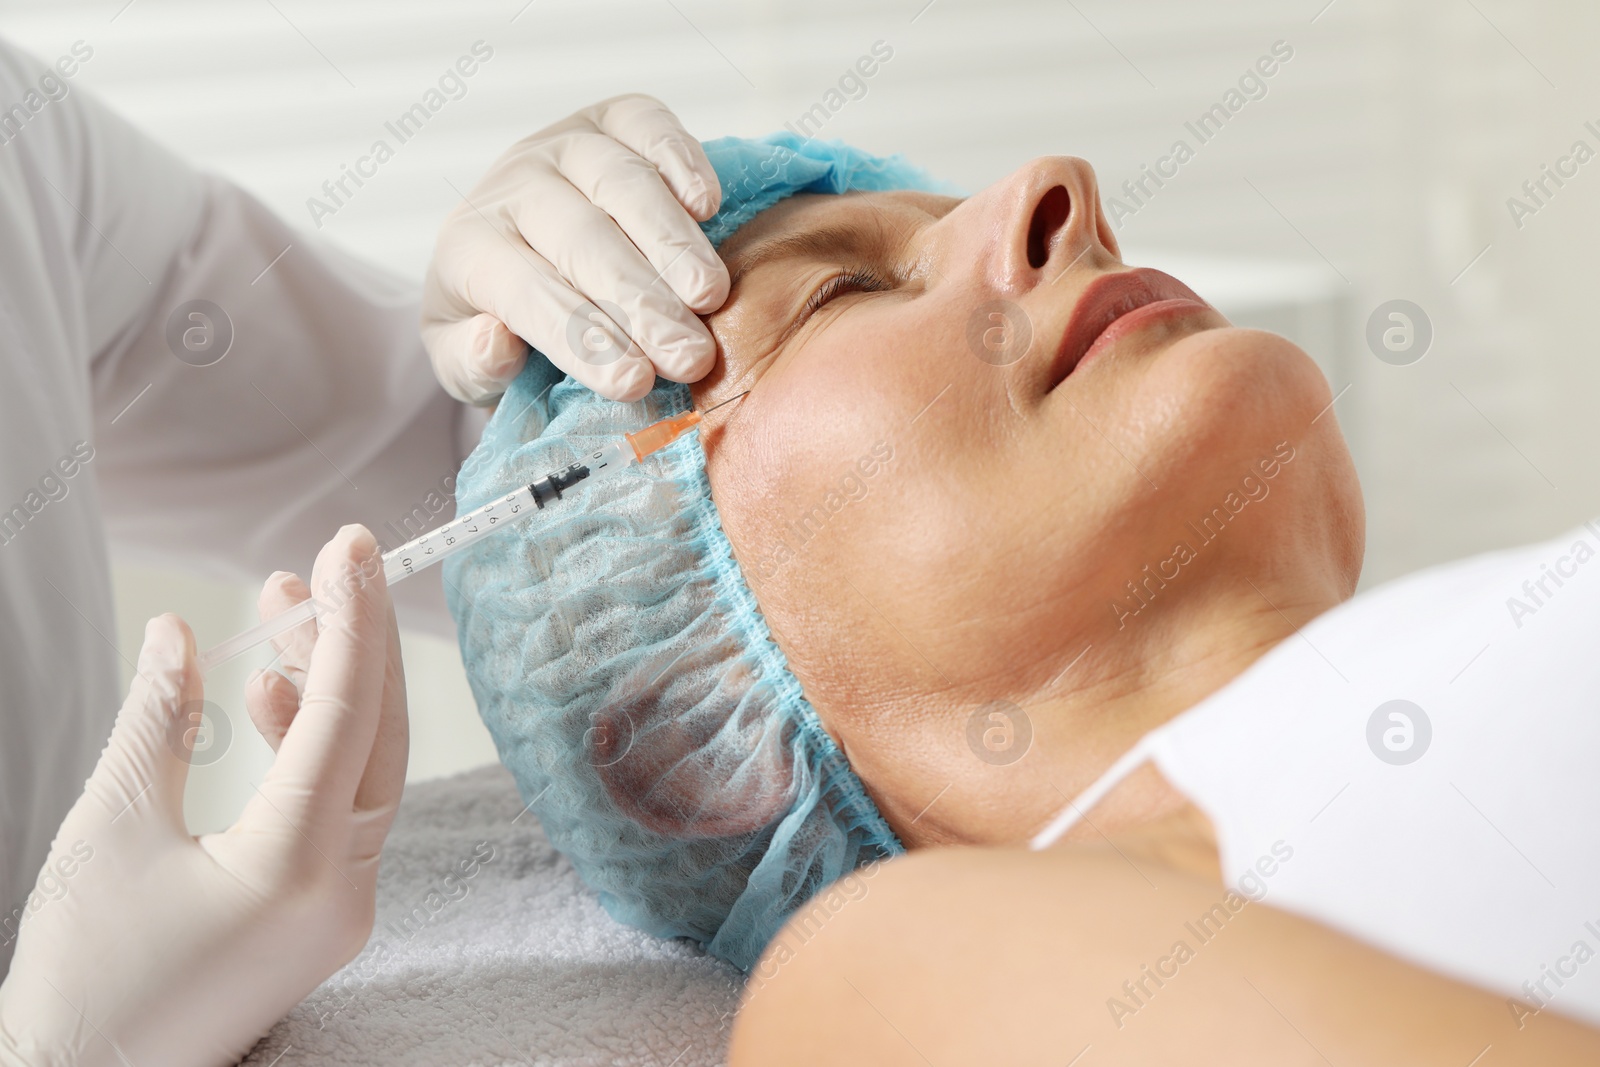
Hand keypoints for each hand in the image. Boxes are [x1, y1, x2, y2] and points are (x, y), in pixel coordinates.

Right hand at [0, 526, 407, 1066]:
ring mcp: (340, 909)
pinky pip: (338, 811)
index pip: (346, 714)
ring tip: (276, 615)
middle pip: (375, 736)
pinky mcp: (321, 917)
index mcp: (295, 868)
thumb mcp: (109, 830)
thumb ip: (157, 720)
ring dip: (325, 690)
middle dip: (350, 643)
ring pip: (361, 769)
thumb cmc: (82, 974)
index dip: (348, 618)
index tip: (348, 544)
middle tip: (323, 565)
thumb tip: (178, 631)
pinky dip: (311, 750)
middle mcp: (342, 891)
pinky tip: (266, 698)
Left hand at [421, 94, 728, 404]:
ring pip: (621, 182)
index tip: (635, 384)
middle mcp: (513, 185)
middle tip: (690, 358)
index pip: (527, 292)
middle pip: (581, 238)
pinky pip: (645, 124)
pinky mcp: (610, 118)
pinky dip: (681, 158)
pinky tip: (707, 206)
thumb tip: (495, 340)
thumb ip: (471, 362)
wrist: (513, 246)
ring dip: (672, 243)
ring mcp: (563, 144)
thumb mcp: (463, 362)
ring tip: (710, 298)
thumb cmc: (498, 318)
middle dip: (641, 302)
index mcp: (470, 249)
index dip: (582, 339)